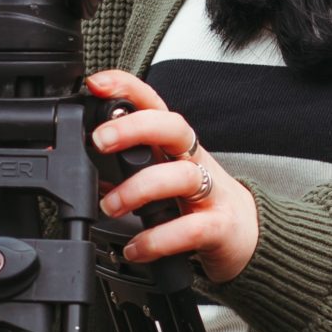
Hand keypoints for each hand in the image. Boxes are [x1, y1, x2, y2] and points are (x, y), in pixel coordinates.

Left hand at [86, 68, 258, 284]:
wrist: (247, 235)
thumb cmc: (200, 201)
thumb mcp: (162, 179)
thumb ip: (123, 173)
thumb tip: (84, 170)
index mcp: (177, 145)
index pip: (154, 104)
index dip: (127, 88)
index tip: (97, 84)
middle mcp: (195, 160)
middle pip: (172, 127)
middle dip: (134, 128)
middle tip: (100, 142)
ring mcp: (211, 192)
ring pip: (180, 176)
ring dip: (138, 190)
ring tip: (110, 207)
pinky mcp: (219, 226)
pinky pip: (189, 228)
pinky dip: (157, 240)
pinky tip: (136, 248)